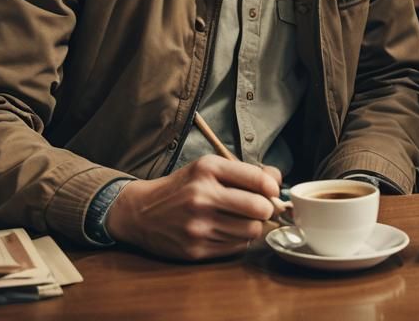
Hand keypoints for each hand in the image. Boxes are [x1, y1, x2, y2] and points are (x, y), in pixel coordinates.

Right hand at [106, 156, 282, 260]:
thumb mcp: (208, 167)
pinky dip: (238, 239)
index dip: (272, 187)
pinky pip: (235, 247)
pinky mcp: (195, 249)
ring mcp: (198, 225)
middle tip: (261, 208)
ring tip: (243, 219)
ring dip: (253, 226)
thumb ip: (243, 172)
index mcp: (207, 169)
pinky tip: (227, 230)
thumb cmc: (182, 187)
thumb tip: (277, 182)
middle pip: (259, 208)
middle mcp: (202, 196)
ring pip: (251, 231)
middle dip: (266, 209)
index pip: (257, 179)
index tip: (272, 191)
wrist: (141, 212)